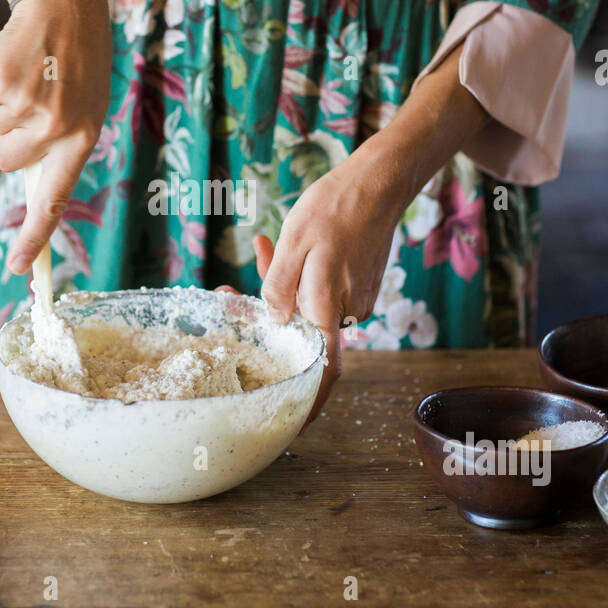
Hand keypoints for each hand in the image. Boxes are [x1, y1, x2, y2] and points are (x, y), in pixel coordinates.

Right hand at [0, 0, 111, 274]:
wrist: (65, 1)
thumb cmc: (78, 63)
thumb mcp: (86, 106)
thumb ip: (61, 146)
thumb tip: (32, 191)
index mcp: (82, 138)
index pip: (54, 199)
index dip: (34, 237)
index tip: (18, 270)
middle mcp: (56, 126)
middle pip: (4, 161)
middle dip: (8, 140)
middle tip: (34, 105)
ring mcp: (27, 104)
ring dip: (5, 105)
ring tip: (34, 75)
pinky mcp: (2, 81)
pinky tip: (21, 60)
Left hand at [258, 139, 415, 426]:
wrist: (378, 182)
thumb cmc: (333, 209)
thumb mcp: (293, 243)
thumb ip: (279, 286)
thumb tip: (274, 320)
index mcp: (327, 306)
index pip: (322, 370)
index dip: (310, 401)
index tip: (295, 424)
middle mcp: (346, 309)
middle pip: (302, 331)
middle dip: (267, 317)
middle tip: (229, 290)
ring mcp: (356, 296)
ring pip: (308, 306)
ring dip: (281, 287)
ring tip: (265, 246)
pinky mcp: (359, 282)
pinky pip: (321, 290)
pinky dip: (300, 276)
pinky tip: (283, 245)